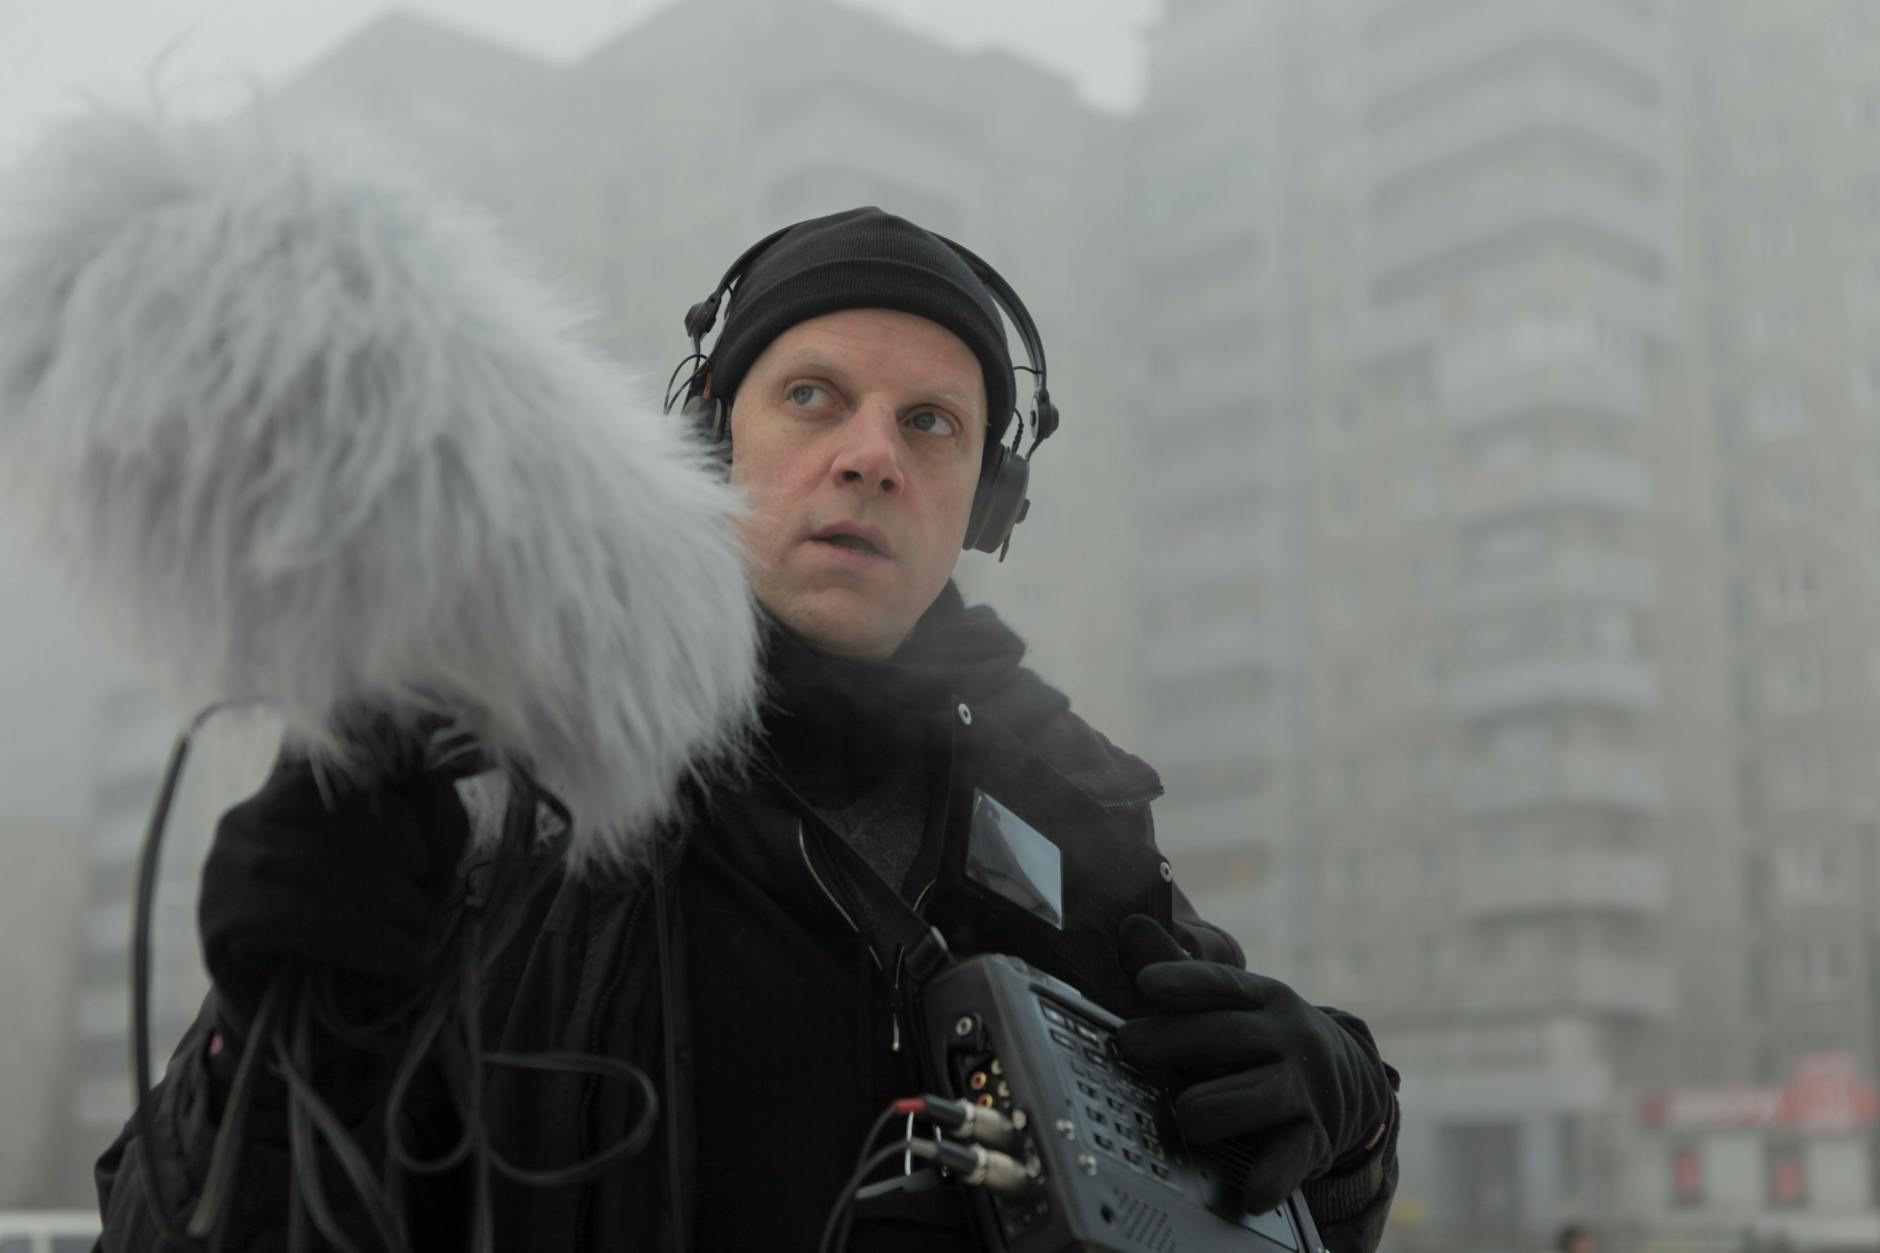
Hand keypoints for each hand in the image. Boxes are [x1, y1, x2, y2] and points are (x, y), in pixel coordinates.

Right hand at [199, 755, 471, 1027]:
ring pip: (323, 864)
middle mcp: (253, 811)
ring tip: (424, 939)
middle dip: (408, 862)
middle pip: (346, 813)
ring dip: (392, 904)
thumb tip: (444, 789)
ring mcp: (226, 862)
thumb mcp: (412, 869)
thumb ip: (434, 820)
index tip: (439, 854)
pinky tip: (401, 960)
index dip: (413, 803)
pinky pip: (298, 917)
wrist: (304, 1019)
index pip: (362, 765)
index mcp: (297, 785)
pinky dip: (363, 939)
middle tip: (434, 907)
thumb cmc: (363, 932)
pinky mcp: (221, 918)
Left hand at [1114, 915, 1394, 1213]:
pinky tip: (1250, 1191)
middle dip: (1173, 1041)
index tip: (1146, 983)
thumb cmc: (1266, 1037)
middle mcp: (1287, 1036)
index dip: (1183, 981)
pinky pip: (1291, 1156)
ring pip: (1254, 1096)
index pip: (1221, 984)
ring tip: (1184, 1116)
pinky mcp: (1316, 1135)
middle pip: (1225, 1036)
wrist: (1350, 1080)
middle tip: (1129, 1046)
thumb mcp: (1233, 1002)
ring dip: (1211, 1107)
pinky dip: (1271, 1175)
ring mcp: (1304, 1086)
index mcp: (1263, 997)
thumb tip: (1130, 927)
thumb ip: (1178, 972)